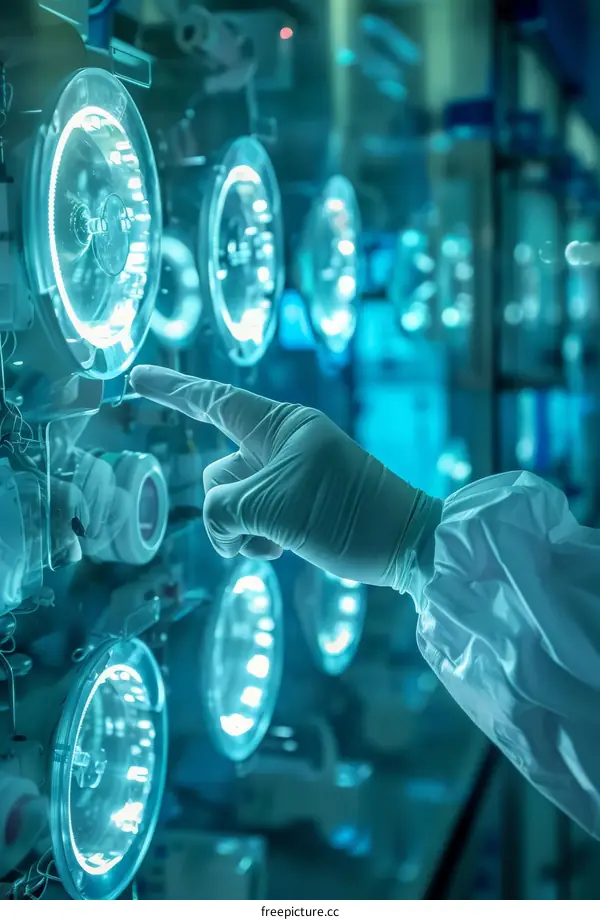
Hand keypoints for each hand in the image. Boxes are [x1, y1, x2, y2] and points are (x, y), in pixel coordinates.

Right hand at [130, 365, 423, 589]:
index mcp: (280, 426)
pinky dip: (258, 538)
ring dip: (243, 530)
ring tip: (275, 544)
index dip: (172, 390)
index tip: (138, 378)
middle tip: (262, 529)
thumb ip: (224, 511)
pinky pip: (253, 518)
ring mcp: (288, 475)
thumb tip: (220, 524)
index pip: (213, 401)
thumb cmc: (347, 514)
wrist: (406, 547)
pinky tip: (281, 551)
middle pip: (219, 472)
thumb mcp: (273, 508)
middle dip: (226, 508)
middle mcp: (281, 444)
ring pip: (233, 502)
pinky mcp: (296, 503)